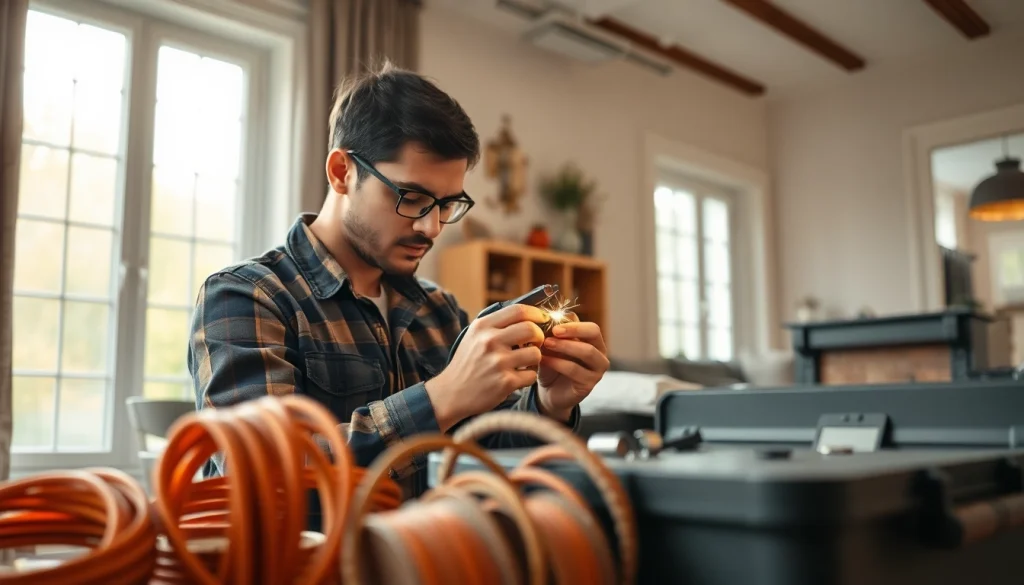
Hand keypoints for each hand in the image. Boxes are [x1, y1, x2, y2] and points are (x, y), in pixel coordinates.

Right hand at [426, 303, 546, 430]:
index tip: (542, 318)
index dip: (536, 313)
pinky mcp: (505, 382)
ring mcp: (498, 362)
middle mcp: (490, 341)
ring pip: (535, 353)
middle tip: (535, 343)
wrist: (451, 393)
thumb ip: (496, 324)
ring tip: (524, 363)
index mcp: (483, 326)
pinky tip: (517, 378)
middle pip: (531, 329)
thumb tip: (528, 314)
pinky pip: (531, 375)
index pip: (518, 310)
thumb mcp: (474, 336)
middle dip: (539, 336)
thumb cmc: (468, 363)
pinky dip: (528, 377)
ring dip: (534, 359)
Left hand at [537, 313, 609, 420]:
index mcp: (594, 342)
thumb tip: (553, 314)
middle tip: (552, 332)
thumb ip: (555, 332)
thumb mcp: (552, 346)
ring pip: (587, 352)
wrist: (549, 392)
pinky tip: (544, 360)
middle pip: (594, 334)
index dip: (574, 325)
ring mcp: (597, 370)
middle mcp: (600, 354)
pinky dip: (558, 363)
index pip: (592, 328)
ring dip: (565, 346)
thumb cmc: (552, 365)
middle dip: (573, 331)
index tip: (554, 326)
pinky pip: (575, 370)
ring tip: (546, 344)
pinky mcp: (589, 384)